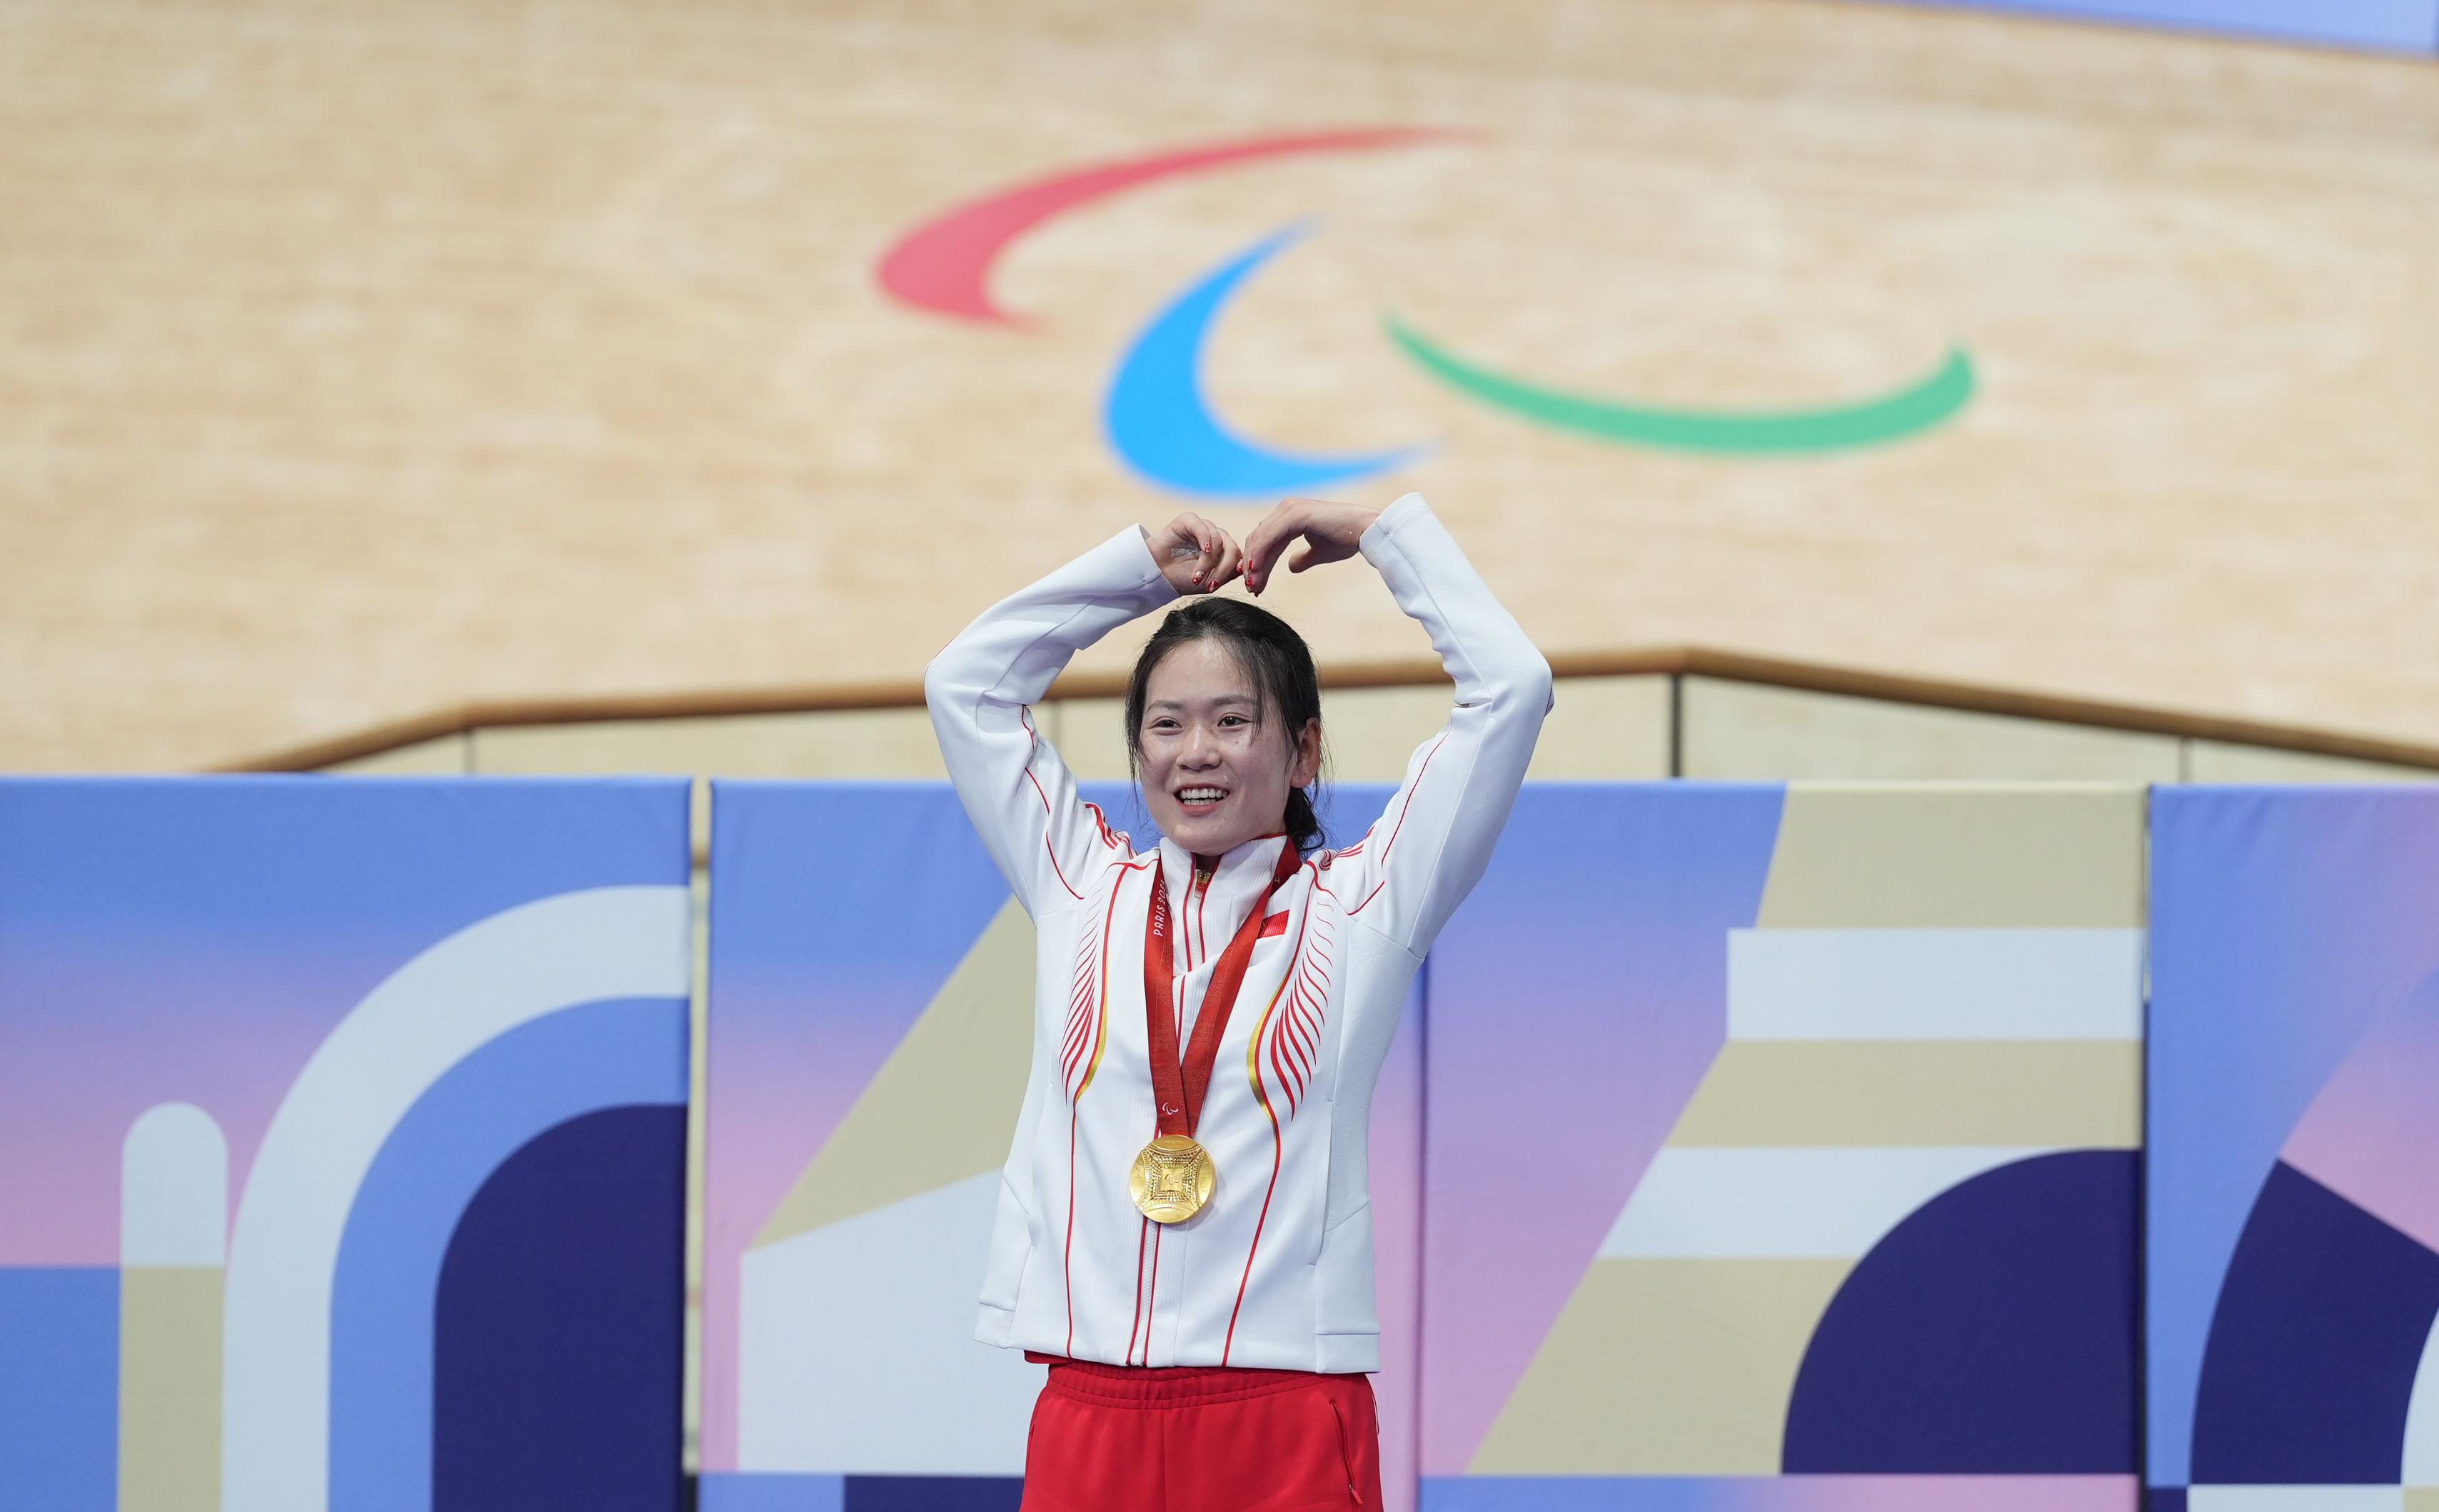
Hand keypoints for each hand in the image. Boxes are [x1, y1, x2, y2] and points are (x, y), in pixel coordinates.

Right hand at [1147, 513, 1242, 594]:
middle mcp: (1216, 537)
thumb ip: (1227, 573)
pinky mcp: (1190, 520)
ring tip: (1196, 576)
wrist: (1156, 574)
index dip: (1233, 570)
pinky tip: (1203, 551)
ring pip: (1219, 540)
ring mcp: (1204, 528)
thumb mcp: (1209, 581)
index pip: (1238, 556)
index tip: (1220, 585)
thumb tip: (1243, 567)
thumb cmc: (1182, 578)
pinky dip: (1206, 540)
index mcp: (1223, 551)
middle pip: (1232, 548)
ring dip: (1208, 562)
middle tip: (1211, 584)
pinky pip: (1204, 527)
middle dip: (1224, 568)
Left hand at [1240, 497, 1379, 595]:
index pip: (1265, 541)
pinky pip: (1268, 537)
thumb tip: (1291, 566)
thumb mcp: (1319, 552)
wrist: (1366, 531)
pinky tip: (1256, 571)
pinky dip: (1260, 555)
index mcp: (1290, 516)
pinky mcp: (1294, 514)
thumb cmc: (1347, 539)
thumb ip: (1303, 558)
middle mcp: (1286, 508)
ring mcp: (1289, 509)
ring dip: (1254, 564)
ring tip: (1254, 586)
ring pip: (1260, 539)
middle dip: (1252, 566)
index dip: (1258, 563)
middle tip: (1252, 589)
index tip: (1255, 585)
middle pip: (1258, 539)